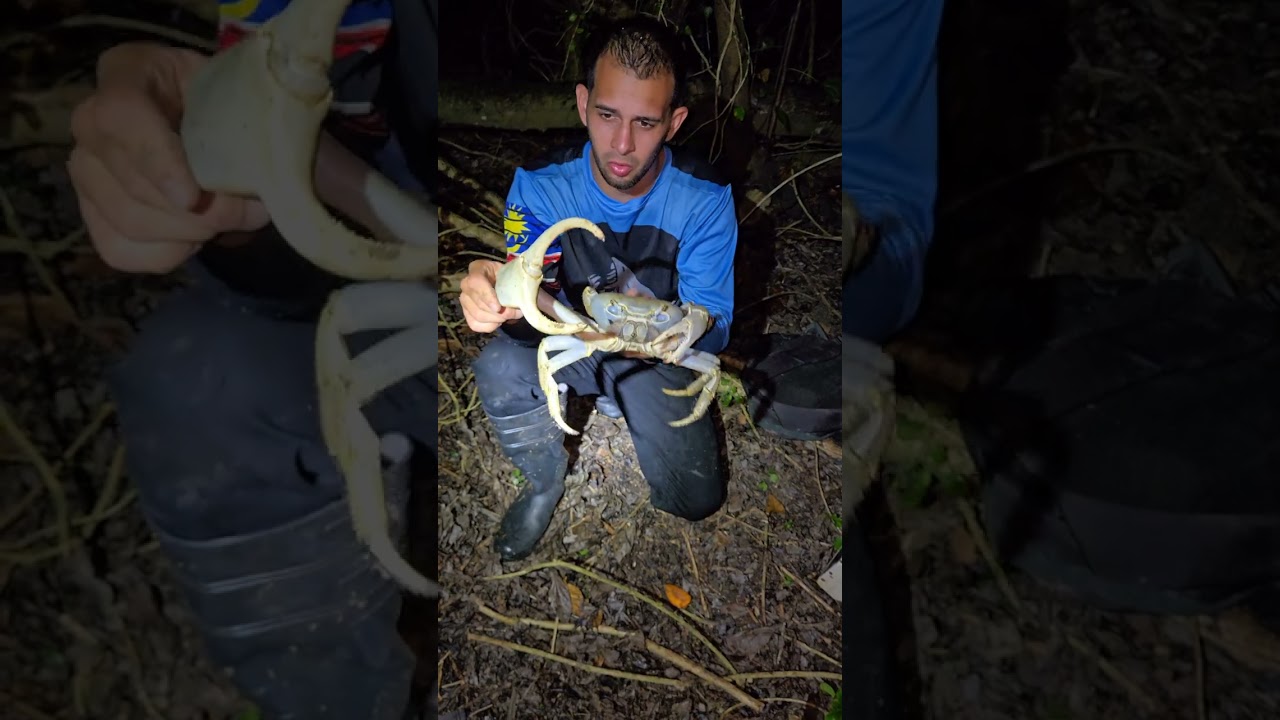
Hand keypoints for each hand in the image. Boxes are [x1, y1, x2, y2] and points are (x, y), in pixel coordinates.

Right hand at [67, 42, 269, 273]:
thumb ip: (244, 130)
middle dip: (203, 213)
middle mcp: (91, 123)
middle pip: (135, 187)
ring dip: (193, 234)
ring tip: (229, 221)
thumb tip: (260, 190)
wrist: (205, 119)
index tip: (193, 197)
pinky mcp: (92, 216)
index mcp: (127, 72)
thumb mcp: (241, 96)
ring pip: (133, 224)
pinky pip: (123, 251)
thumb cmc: (226, 102)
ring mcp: (86, 172)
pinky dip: (171, 253)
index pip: (123, 116)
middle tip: (250, 212)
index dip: (158, 162)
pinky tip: (194, 236)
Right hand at [458, 259, 522, 332]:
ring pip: (479, 316)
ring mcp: (464, 300)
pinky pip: (476, 325)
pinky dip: (490, 326)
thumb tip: (524, 301)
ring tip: (510, 316)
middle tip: (516, 313)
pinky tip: (498, 320)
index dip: (487, 297)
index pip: (476, 282)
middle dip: (500, 313)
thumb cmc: (507, 276)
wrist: (500, 281)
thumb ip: (517, 284)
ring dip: (498, 320)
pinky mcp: (466, 313)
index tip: (498, 308)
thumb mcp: (513, 273)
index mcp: (477, 268)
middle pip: (479, 304)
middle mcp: (466, 284)